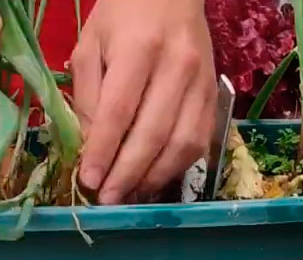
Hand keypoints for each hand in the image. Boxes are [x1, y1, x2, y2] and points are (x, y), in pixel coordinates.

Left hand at [71, 0, 215, 203]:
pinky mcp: (214, 97)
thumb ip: (87, 95)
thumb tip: (91, 148)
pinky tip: (154, 179)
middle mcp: (178, 67)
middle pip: (153, 133)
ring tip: (130, 195)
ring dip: (154, 177)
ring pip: (182, 144)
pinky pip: (200, 142)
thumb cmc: (123, 16)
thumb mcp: (90, 44)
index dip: (104, 149)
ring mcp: (202, 84)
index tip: (89, 179)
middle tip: (107, 199)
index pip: (120, 110)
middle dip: (128, 173)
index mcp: (141, 48)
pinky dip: (176, 167)